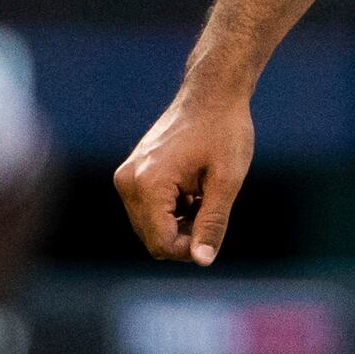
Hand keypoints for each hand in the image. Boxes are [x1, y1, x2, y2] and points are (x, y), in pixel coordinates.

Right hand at [114, 88, 252, 265]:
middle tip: (214, 208)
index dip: (191, 248)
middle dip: (185, 235)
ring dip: (180, 222)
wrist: (212, 92)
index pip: (161, 244)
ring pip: (151, 226)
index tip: (216, 231)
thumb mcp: (227, 180)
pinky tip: (195, 189)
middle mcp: (128, 182)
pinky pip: (149, 210)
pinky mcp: (132, 174)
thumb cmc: (224, 131)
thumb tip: (202, 261)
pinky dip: (173, 209)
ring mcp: (126, 177)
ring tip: (205, 194)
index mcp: (147, 185)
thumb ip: (212, 222)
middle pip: (153, 238)